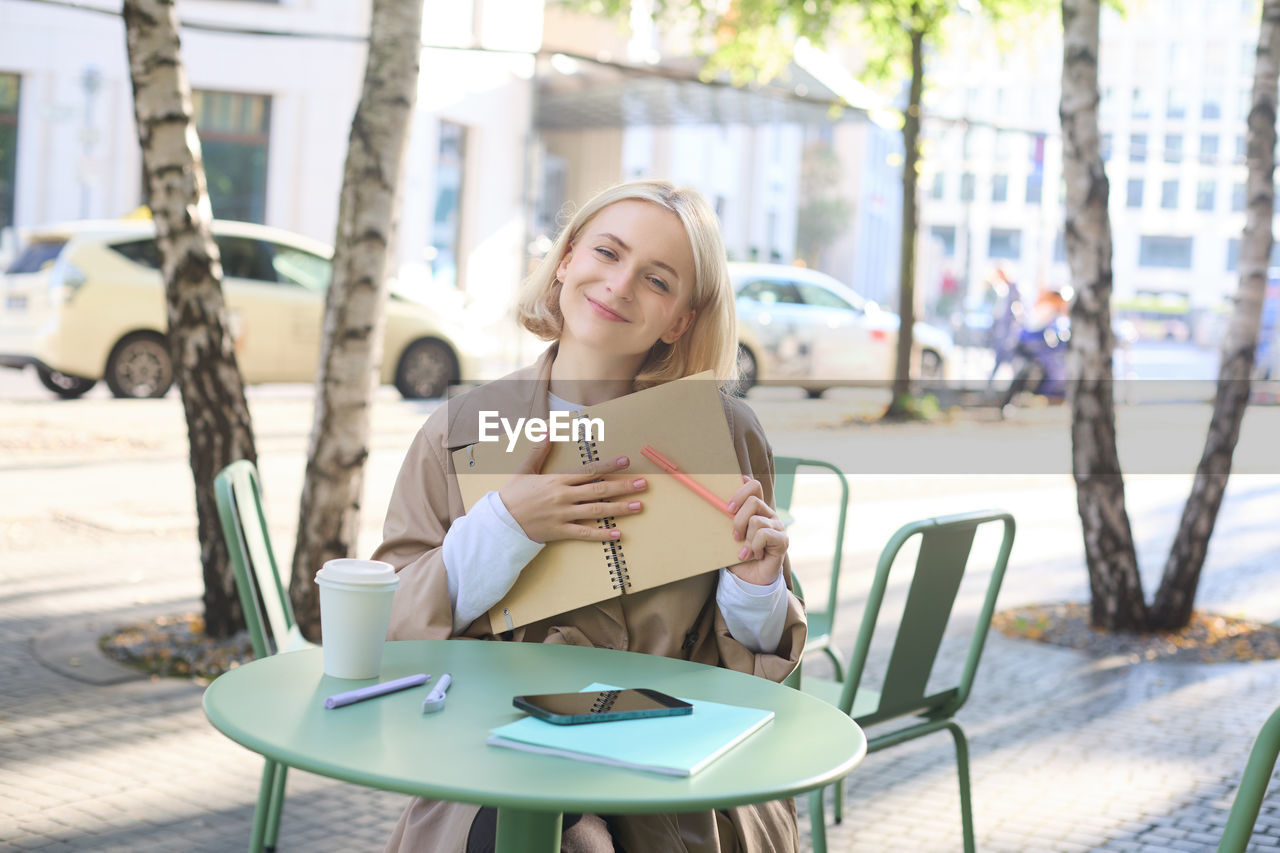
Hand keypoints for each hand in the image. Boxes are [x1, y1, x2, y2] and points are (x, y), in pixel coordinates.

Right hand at [498, 439, 647, 543]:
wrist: (500, 522)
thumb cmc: (512, 494)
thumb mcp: (524, 469)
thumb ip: (539, 450)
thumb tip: (547, 430)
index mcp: (557, 480)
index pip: (588, 471)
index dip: (608, 466)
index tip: (626, 462)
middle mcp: (563, 496)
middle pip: (599, 490)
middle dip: (623, 487)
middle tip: (642, 484)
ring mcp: (563, 515)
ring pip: (596, 510)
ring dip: (619, 508)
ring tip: (638, 506)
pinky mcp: (560, 532)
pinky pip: (585, 533)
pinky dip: (602, 535)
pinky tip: (618, 535)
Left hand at [725, 475, 787, 585]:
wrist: (749, 579)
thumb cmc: (737, 556)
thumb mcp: (727, 536)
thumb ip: (726, 519)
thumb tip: (716, 503)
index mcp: (756, 510)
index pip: (754, 486)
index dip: (740, 491)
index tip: (729, 508)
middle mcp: (768, 515)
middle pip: (753, 501)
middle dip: (738, 520)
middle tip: (735, 536)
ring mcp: (777, 526)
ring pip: (756, 520)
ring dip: (746, 539)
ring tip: (745, 551)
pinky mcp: (782, 540)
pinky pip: (764, 534)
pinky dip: (755, 547)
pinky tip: (755, 555)